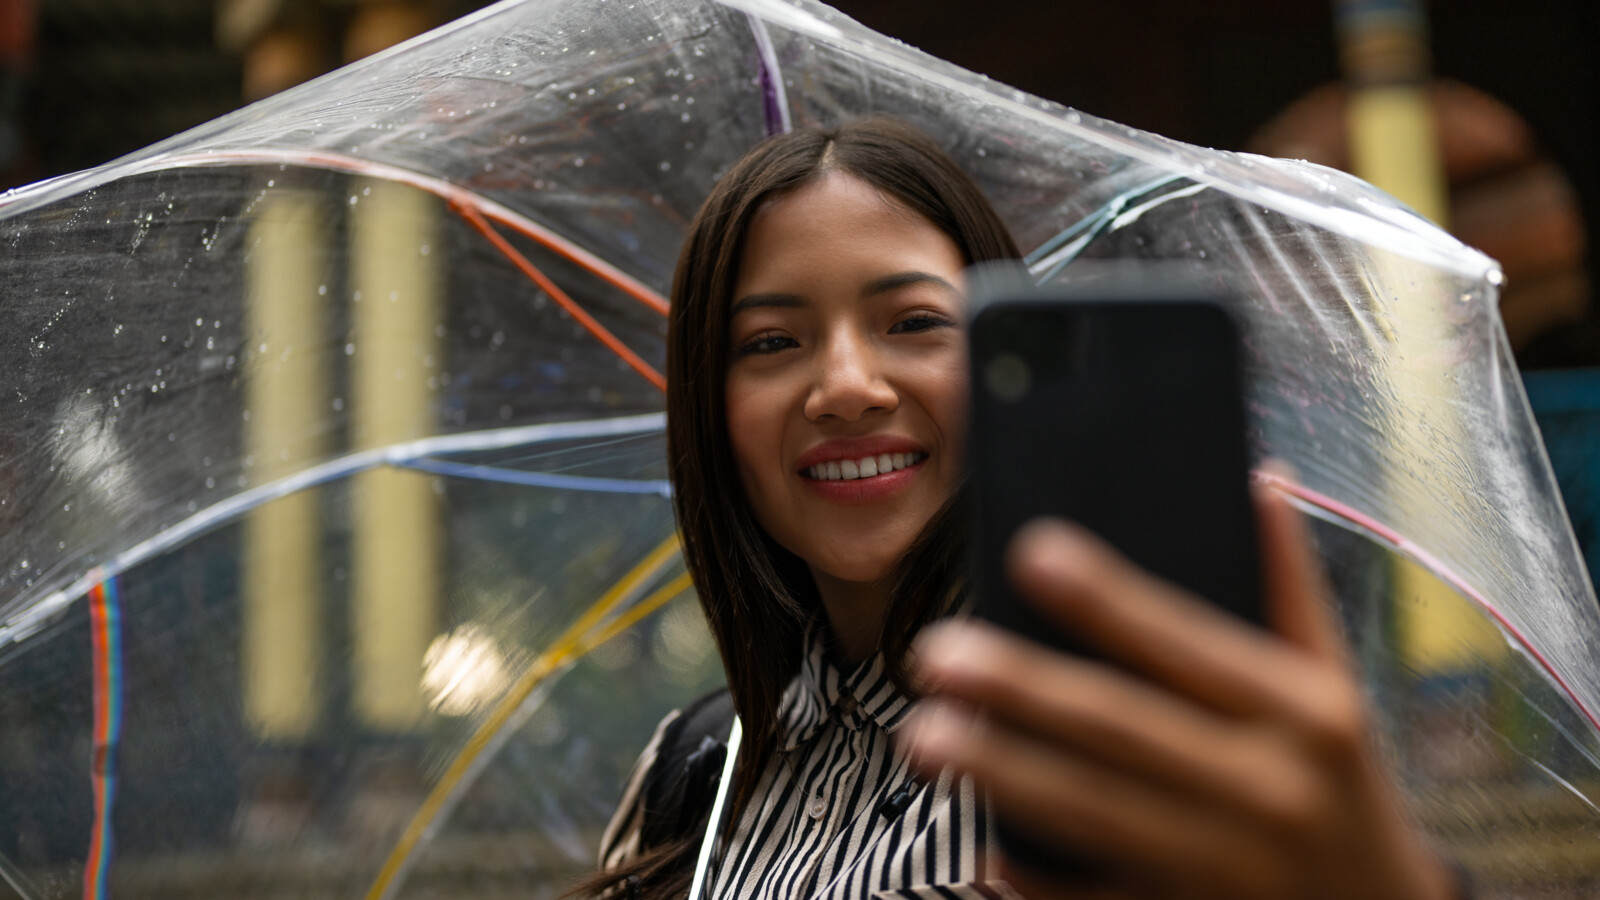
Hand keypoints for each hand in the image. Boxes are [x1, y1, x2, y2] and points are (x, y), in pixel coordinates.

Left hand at [899, 475, 1458, 899]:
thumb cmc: (1341, 787)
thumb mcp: (1336, 685)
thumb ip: (1293, 585)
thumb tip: (1261, 476)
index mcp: (1302, 711)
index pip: (1186, 642)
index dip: (1108, 600)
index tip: (1030, 552)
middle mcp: (1268, 788)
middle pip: (1122, 729)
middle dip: (1021, 689)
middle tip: (936, 653)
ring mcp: (1227, 868)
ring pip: (1094, 813)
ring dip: (1002, 772)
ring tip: (924, 737)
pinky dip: (1037, 876)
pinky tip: (981, 841)